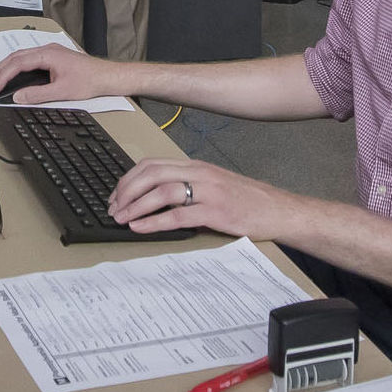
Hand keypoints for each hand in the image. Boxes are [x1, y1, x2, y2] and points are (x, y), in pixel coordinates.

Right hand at [0, 43, 124, 105]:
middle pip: (14, 57)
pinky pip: (28, 60)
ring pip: (20, 57)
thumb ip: (37, 95)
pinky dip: (16, 67)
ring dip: (6, 68)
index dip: (3, 77)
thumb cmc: (89, 80)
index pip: (17, 64)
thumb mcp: (61, 92)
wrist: (106, 77)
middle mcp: (46, 50)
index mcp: (47, 54)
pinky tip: (12, 75)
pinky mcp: (52, 58)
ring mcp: (49, 53)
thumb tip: (18, 97)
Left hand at [106, 158, 311, 241]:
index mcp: (196, 166)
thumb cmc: (246, 200)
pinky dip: (154, 221)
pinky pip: (177, 214)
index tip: (116, 194)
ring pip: (161, 190)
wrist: (278, 211)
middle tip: (112, 207)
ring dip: (135, 205)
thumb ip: (188, 185)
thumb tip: (155, 198)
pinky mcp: (216, 211)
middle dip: (126, 190)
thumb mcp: (214, 185)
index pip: (153, 164)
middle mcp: (200, 173)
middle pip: (151, 173)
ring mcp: (208, 190)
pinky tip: (141, 227)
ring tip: (121, 218)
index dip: (129, 178)